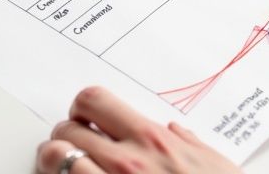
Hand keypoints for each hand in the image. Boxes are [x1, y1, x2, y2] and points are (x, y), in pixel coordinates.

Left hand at [36, 86, 241, 173]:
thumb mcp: (216, 166)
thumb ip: (192, 145)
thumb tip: (177, 133)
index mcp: (152, 140)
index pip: (95, 101)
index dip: (82, 109)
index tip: (85, 119)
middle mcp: (127, 161)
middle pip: (67, 129)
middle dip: (63, 136)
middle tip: (68, 146)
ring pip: (54, 158)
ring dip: (52, 160)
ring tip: (58, 167)